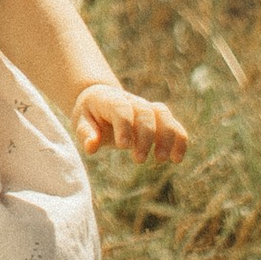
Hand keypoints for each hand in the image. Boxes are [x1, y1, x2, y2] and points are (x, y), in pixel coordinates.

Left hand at [73, 82, 188, 164]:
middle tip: (138, 160)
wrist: (101, 100)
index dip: (124, 125)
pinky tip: (177, 159)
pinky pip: (173, 124)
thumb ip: (86, 133)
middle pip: (145, 112)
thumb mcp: (81, 122)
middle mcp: (132, 101)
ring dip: (166, 136)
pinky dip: (179, 139)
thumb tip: (91, 147)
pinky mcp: (158, 119)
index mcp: (110, 99)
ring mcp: (146, 108)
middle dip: (145, 136)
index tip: (123, 146)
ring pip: (163, 115)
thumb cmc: (90, 115)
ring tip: (161, 159)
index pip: (121, 108)